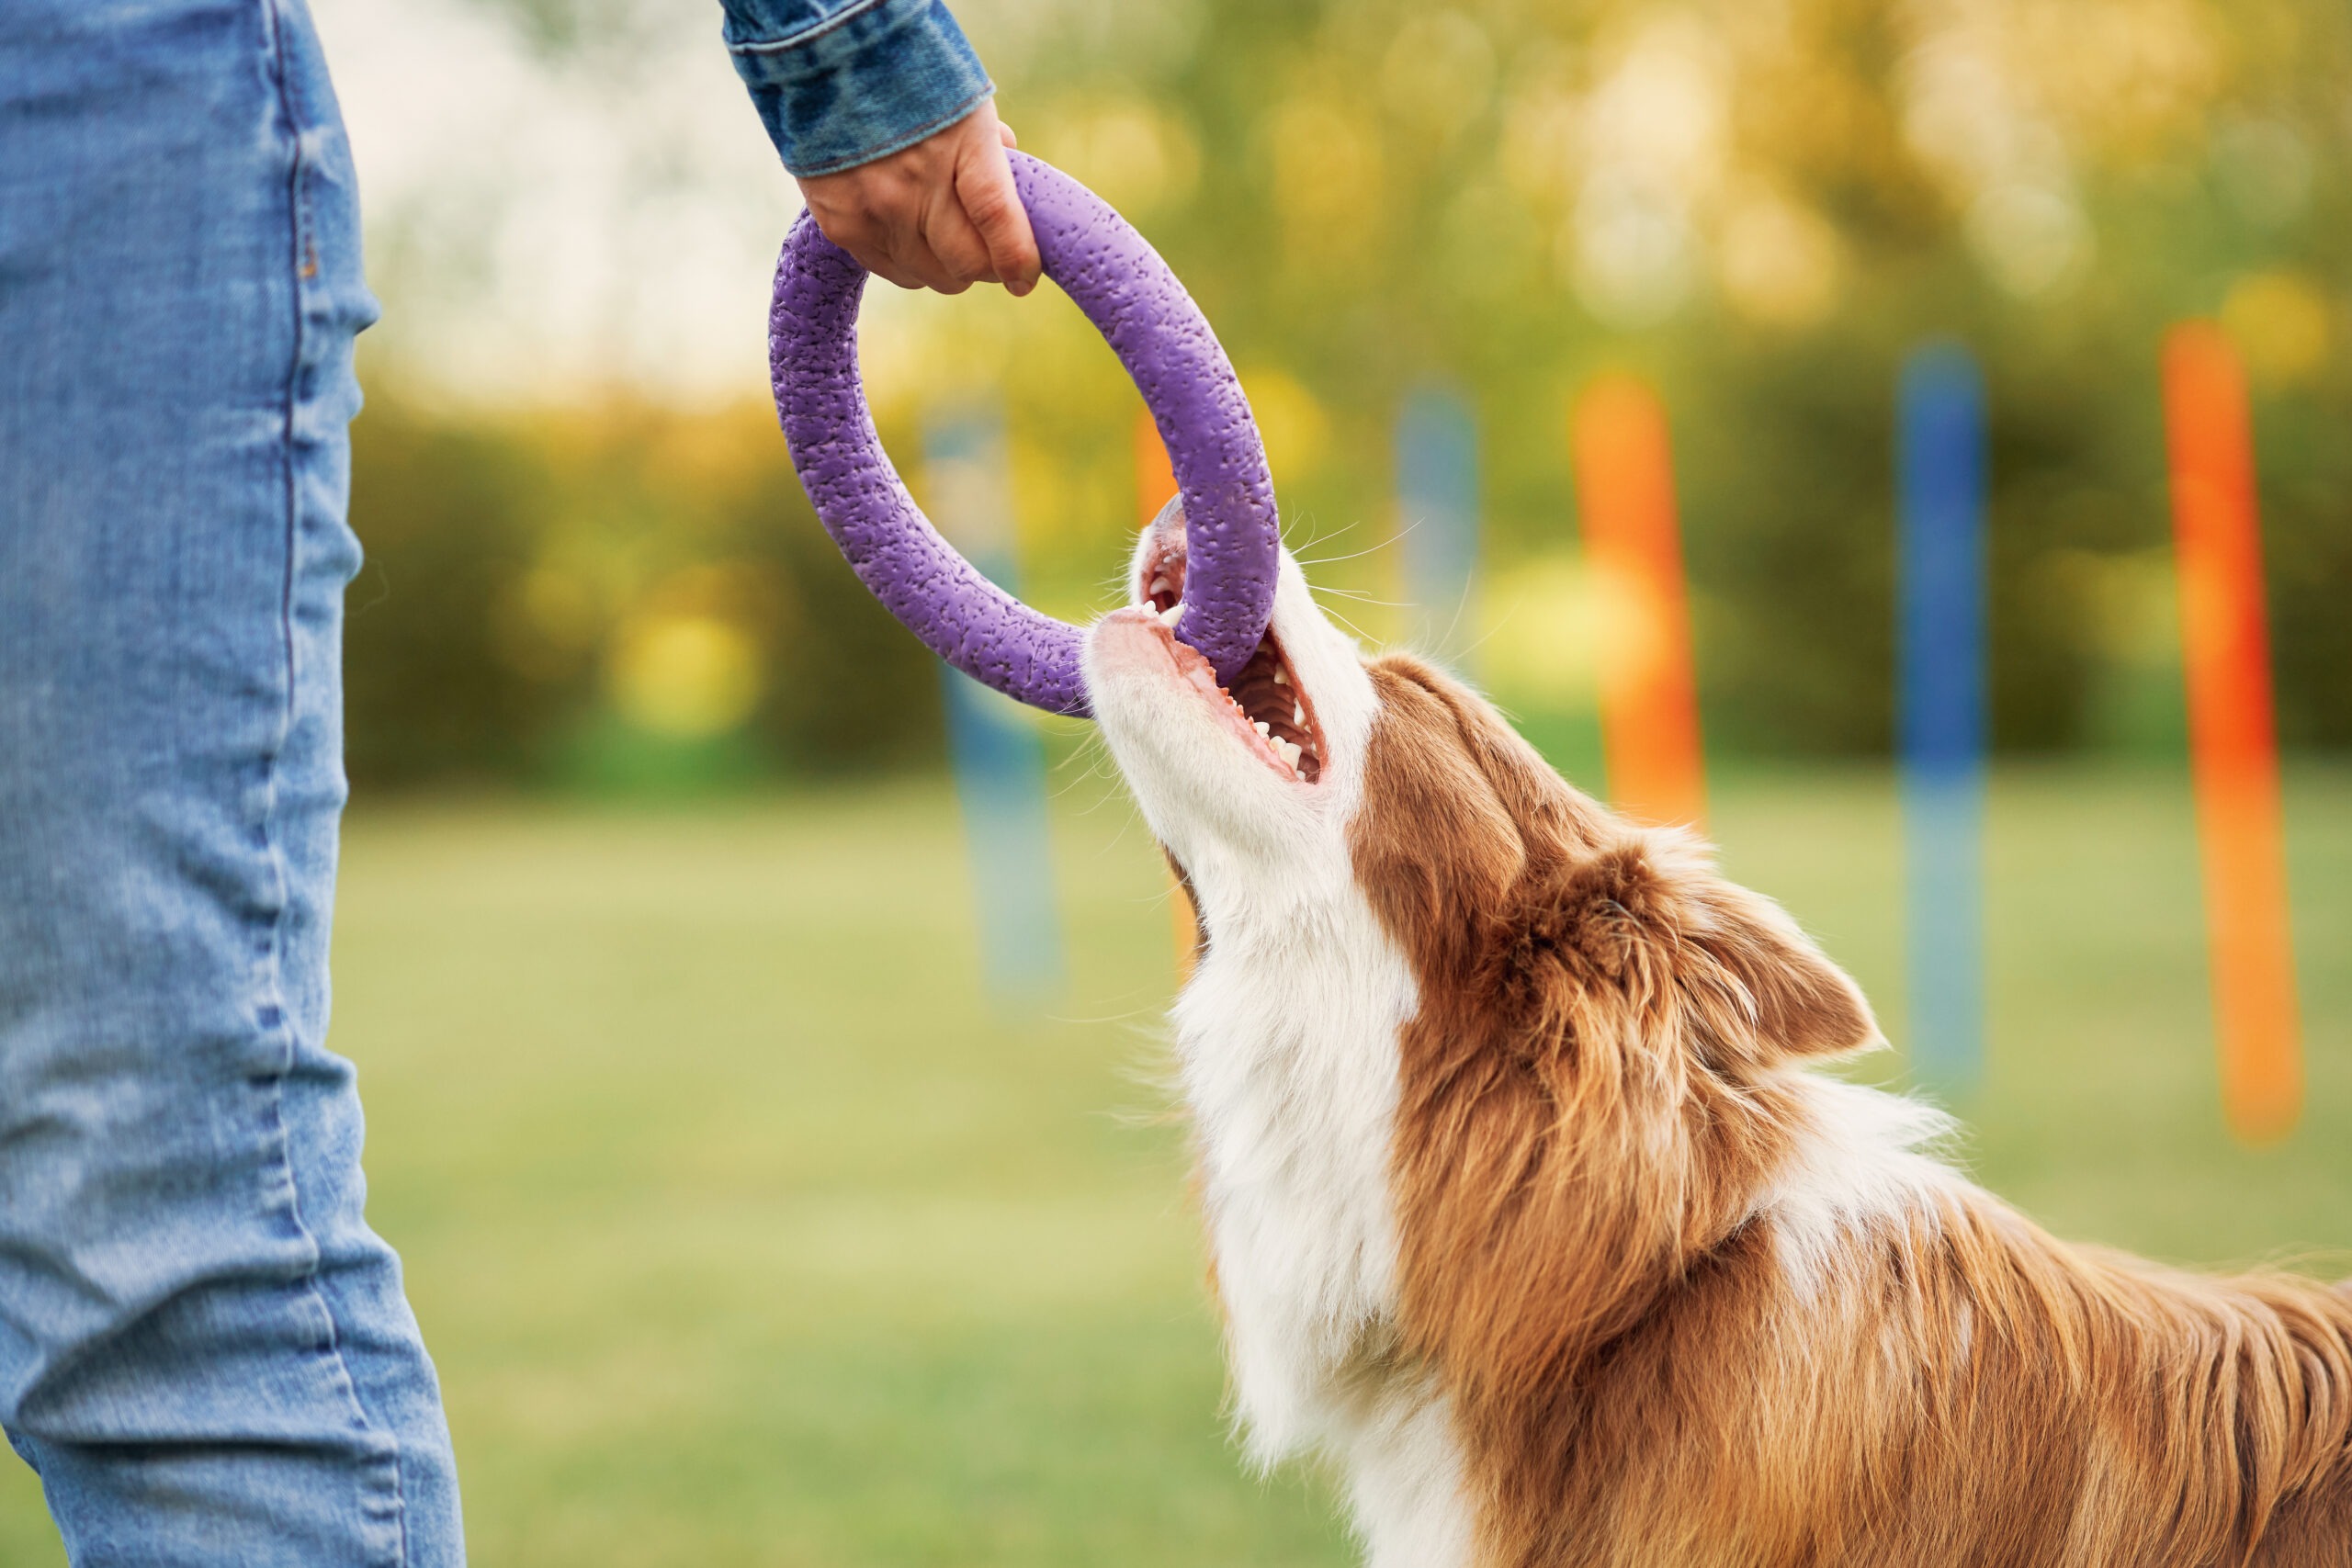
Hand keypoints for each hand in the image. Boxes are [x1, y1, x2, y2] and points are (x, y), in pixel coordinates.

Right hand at [796, 102, 1040, 296]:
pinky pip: (889, 269)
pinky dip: (906, 261)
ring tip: (939, 234)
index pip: (998, 219)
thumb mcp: (965, 102)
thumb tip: (1014, 188)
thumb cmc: (906, 78)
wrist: (820, 62)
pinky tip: (905, 231)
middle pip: (965, 264)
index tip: (1025, 277)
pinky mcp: (842, 227)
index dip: (1018, 258)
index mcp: (959, 145)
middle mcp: (915, 186)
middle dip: (985, 266)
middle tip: (987, 254)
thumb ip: (992, 150)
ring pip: (929, 276)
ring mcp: (875, 211)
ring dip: (944, 266)